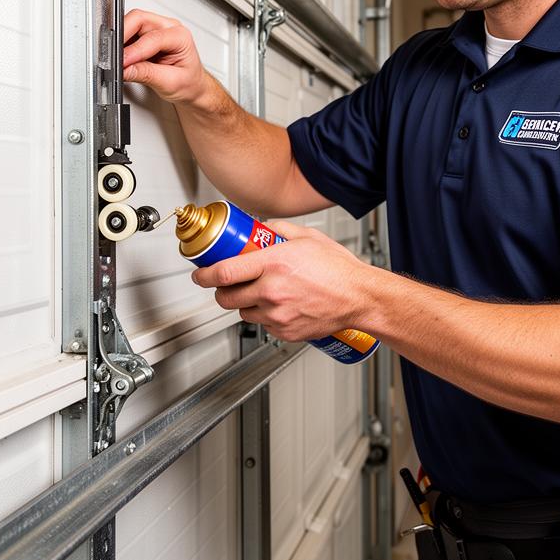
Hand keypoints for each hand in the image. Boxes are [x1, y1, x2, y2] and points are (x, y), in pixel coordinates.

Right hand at [123, 8, 207, 103]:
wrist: (192, 87)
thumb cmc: (189, 83)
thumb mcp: (170, 83)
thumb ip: (146, 74)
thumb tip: (125, 69)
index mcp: (180, 36)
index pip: (153, 37)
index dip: (135, 50)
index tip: (123, 62)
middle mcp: (168, 28)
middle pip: (139, 19)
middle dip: (123, 35)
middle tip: (114, 55)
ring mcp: (156, 29)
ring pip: (131, 23)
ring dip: (121, 39)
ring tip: (117, 58)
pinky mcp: (145, 36)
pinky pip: (128, 33)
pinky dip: (121, 44)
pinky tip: (121, 57)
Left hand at [192, 220, 374, 341]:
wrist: (359, 297)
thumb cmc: (339, 269)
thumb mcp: (308, 237)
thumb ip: (279, 229)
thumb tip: (261, 228)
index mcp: (275, 263)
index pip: (224, 272)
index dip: (205, 275)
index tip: (200, 274)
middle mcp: (272, 290)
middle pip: (226, 297)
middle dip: (220, 292)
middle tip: (226, 285)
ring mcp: (278, 314)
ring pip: (243, 313)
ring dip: (244, 304)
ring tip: (261, 294)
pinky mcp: (285, 331)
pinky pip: (263, 325)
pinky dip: (265, 317)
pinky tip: (279, 305)